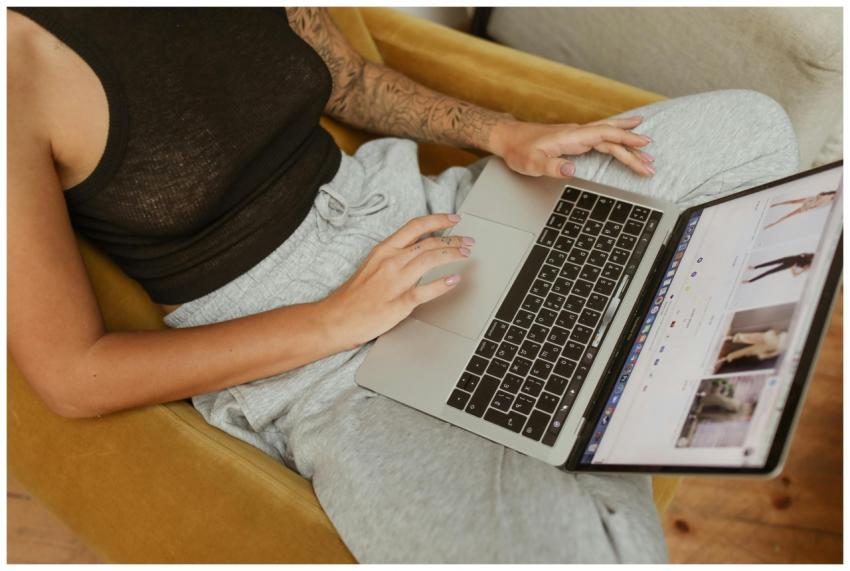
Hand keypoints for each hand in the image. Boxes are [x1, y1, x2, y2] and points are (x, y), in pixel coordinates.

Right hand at [320, 213, 473, 349]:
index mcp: (384, 250)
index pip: (415, 227)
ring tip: (465, 254)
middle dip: (453, 239)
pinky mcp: (398, 303)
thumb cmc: (353, 296)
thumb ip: (393, 258)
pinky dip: (442, 284)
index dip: (438, 220)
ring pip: (430, 260)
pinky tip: (454, 280)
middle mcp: (390, 262)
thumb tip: (417, 252)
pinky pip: (425, 291)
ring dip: (452, 254)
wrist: (335, 319)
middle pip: (428, 242)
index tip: (454, 219)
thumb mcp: (371, 266)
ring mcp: (395, 282)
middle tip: (468, 241)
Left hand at [489, 116, 654, 177]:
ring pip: (608, 135)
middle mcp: (578, 133)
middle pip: (611, 136)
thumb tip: (571, 170)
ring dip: (627, 142)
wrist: (508, 137)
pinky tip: (625, 135)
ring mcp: (577, 135)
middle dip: (633, 148)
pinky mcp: (575, 139)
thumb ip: (551, 166)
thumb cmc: (519, 150)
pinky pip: (601, 136)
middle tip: (651, 162)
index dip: (625, 141)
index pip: (605, 136)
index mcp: (571, 136)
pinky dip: (616, 136)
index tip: (643, 148)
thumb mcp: (531, 163)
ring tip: (647, 148)